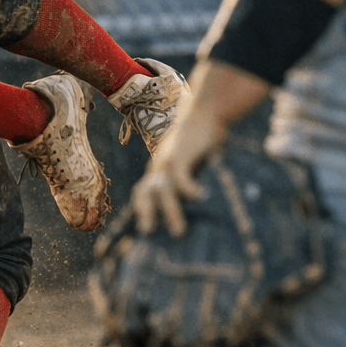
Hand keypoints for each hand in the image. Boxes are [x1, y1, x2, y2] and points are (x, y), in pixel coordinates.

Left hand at [129, 104, 225, 237]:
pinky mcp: (181, 154)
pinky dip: (187, 188)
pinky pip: (180, 176)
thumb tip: (194, 206)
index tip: (143, 231)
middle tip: (149, 234)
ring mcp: (168, 160)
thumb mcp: (189, 160)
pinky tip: (199, 198)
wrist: (204, 112)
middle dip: (146, 213)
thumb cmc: (199, 139)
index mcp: (158, 169)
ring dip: (170, 211)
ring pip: (163, 190)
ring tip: (179, 232)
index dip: (141, 210)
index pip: (142, 192)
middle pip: (145, 192)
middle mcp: (159, 166)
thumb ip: (187, 179)